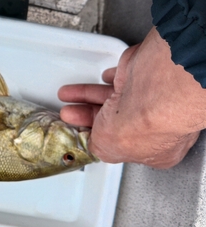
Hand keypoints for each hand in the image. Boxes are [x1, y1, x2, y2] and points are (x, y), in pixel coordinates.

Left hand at [58, 27, 205, 168]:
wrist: (155, 89)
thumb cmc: (142, 124)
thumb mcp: (107, 149)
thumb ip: (98, 147)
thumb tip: (94, 144)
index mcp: (155, 150)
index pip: (124, 146)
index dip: (101, 140)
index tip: (82, 134)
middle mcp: (159, 125)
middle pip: (115, 120)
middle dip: (87, 117)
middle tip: (69, 114)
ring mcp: (152, 98)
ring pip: (113, 98)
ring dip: (87, 96)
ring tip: (67, 95)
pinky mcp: (144, 75)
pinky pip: (122, 77)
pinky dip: (109, 78)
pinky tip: (100, 78)